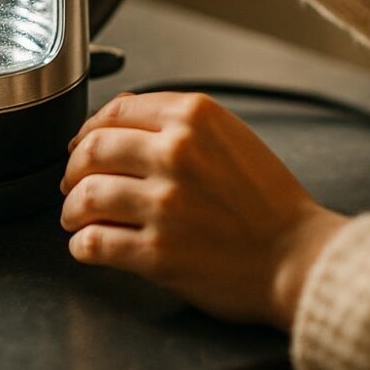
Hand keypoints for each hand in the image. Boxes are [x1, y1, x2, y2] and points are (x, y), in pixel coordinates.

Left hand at [60, 92, 347, 328]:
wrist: (298, 258)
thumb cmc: (269, 202)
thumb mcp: (231, 136)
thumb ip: (179, 120)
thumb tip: (121, 113)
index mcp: (194, 117)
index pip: (116, 112)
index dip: (89, 129)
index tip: (82, 145)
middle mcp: (175, 153)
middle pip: (92, 149)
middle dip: (73, 168)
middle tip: (72, 183)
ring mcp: (164, 204)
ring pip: (85, 195)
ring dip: (71, 209)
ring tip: (75, 217)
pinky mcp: (156, 253)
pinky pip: (95, 243)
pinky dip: (81, 245)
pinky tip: (87, 245)